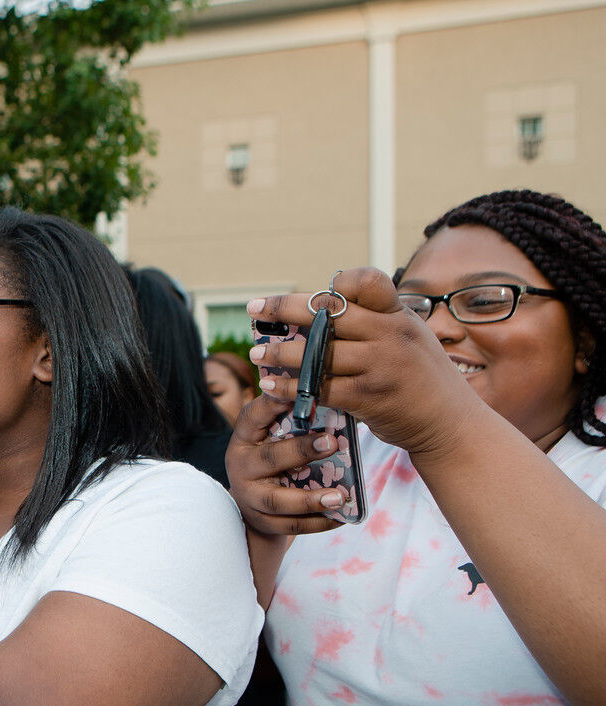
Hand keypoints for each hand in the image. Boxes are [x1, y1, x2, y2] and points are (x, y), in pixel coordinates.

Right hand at [227, 393, 344, 536]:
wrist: (252, 503)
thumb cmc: (271, 458)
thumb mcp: (270, 435)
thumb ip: (288, 417)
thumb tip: (323, 390)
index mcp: (244, 438)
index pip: (253, 416)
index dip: (272, 404)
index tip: (296, 393)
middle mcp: (242, 466)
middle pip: (269, 458)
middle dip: (301, 450)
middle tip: (333, 442)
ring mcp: (250, 497)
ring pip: (278, 500)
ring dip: (310, 499)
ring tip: (340, 496)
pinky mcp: (263, 522)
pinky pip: (292, 525)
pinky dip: (318, 522)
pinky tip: (340, 515)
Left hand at [246, 267, 486, 456]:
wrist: (451, 424)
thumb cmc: (421, 377)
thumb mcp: (409, 337)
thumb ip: (376, 321)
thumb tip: (325, 306)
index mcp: (399, 315)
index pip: (368, 281)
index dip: (338, 282)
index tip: (310, 292)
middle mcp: (391, 334)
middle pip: (329, 312)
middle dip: (284, 309)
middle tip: (254, 309)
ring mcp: (380, 365)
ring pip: (318, 352)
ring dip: (279, 353)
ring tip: (256, 354)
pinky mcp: (369, 397)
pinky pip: (319, 389)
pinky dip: (290, 388)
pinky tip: (271, 386)